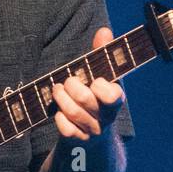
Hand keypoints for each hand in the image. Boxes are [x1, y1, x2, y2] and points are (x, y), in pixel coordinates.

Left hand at [50, 26, 125, 141]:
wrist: (94, 139)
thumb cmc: (96, 99)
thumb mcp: (102, 78)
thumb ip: (102, 54)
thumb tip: (104, 30)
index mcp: (116, 99)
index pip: (112, 95)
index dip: (100, 86)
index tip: (94, 80)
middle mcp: (107, 116)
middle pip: (85, 99)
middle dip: (71, 85)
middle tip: (67, 82)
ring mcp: (93, 130)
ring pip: (73, 113)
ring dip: (61, 98)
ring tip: (57, 90)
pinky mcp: (79, 141)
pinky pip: (66, 130)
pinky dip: (59, 119)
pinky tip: (58, 113)